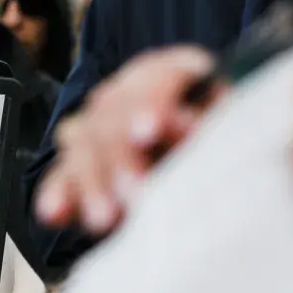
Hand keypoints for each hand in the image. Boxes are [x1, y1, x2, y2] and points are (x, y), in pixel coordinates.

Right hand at [35, 46, 225, 236]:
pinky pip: (63, 174)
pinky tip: (56, 212)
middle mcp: (129, 93)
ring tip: (105, 218)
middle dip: (120, 157)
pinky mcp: (82, 163)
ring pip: (83, 143)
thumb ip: (218, 127)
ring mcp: (100, 126)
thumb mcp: (236, 132)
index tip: (148, 133)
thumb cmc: (231, 146)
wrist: (216, 176)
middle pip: (111, 114)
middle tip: (134, 194)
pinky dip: (60, 193)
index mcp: (174, 74)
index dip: (150, 101)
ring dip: (92, 182)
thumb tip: (193, 130)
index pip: (158, 76)